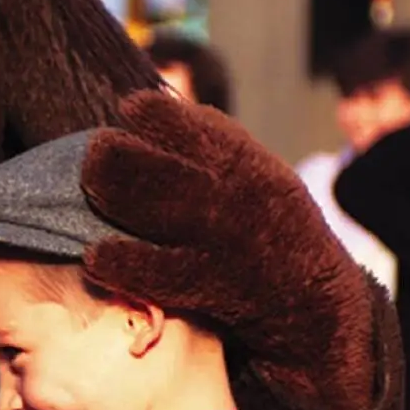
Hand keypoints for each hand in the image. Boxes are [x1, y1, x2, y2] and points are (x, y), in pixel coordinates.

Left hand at [82, 91, 386, 409]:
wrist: (320, 305)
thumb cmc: (275, 229)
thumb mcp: (260, 173)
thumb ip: (213, 143)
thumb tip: (153, 104)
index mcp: (245, 161)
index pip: (186, 124)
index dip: (147, 112)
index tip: (126, 110)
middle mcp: (234, 195)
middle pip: (157, 165)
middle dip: (113, 154)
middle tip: (94, 154)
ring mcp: (220, 241)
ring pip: (152, 208)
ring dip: (109, 195)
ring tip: (90, 187)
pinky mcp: (210, 287)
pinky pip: (156, 272)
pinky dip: (120, 263)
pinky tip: (95, 255)